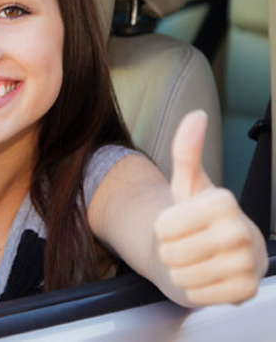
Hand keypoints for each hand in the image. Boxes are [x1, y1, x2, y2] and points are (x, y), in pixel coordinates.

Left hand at [155, 110, 266, 305]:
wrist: (213, 253)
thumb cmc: (196, 218)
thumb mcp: (187, 184)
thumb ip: (187, 150)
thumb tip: (196, 116)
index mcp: (224, 201)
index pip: (163, 226)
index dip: (163, 228)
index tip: (180, 222)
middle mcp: (242, 231)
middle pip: (170, 252)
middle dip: (170, 251)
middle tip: (187, 244)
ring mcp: (249, 263)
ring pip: (182, 275)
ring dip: (181, 271)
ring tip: (195, 259)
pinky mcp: (246, 290)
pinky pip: (198, 295)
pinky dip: (195, 289)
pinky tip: (207, 276)